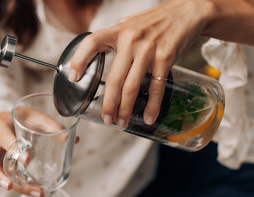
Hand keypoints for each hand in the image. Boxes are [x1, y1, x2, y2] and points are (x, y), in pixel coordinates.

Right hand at [0, 111, 78, 196]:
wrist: (7, 121)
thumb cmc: (21, 118)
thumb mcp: (35, 117)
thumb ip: (52, 126)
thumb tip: (73, 139)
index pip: (3, 138)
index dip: (13, 148)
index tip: (27, 159)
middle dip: (5, 177)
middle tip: (26, 186)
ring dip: (17, 187)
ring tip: (37, 193)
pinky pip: (5, 178)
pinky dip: (19, 187)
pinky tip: (35, 191)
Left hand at [69, 0, 212, 126]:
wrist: (186, 12)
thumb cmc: (155, 21)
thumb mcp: (129, 24)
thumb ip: (114, 38)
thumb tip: (98, 53)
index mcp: (118, 31)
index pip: (92, 43)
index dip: (79, 60)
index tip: (73, 77)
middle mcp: (130, 41)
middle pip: (113, 79)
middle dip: (108, 103)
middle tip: (106, 119)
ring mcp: (148, 50)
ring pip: (131, 87)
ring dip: (125, 109)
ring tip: (121, 122)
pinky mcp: (165, 58)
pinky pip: (156, 87)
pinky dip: (152, 106)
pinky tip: (148, 117)